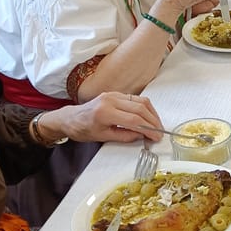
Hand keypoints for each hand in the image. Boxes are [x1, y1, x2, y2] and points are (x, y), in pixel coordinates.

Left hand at [40, 93, 162, 144]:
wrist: (71, 118)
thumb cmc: (83, 130)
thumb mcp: (104, 137)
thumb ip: (125, 136)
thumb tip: (143, 135)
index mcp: (106, 112)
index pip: (134, 120)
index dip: (149, 129)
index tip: (157, 137)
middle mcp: (111, 100)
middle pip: (140, 108)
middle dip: (153, 121)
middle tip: (160, 132)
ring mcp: (113, 94)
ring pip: (140, 101)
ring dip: (152, 113)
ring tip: (157, 124)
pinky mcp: (115, 93)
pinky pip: (135, 98)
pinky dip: (145, 107)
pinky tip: (148, 116)